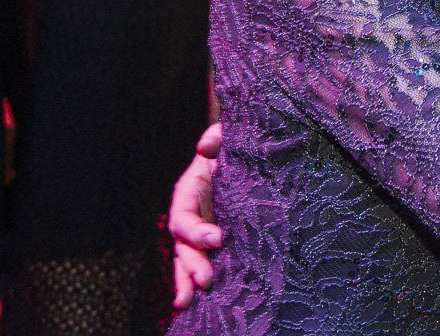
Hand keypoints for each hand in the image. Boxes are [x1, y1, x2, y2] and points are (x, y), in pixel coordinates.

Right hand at [170, 123, 223, 309]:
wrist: (256, 156)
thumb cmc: (240, 146)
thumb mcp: (231, 138)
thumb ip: (218, 138)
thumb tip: (204, 147)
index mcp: (189, 191)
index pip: (184, 217)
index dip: (196, 231)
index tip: (219, 239)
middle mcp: (191, 215)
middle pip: (183, 246)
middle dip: (192, 264)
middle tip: (206, 280)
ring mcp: (202, 231)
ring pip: (187, 260)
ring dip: (187, 281)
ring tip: (187, 302)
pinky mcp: (217, 243)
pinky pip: (204, 263)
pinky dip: (197, 281)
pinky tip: (197, 303)